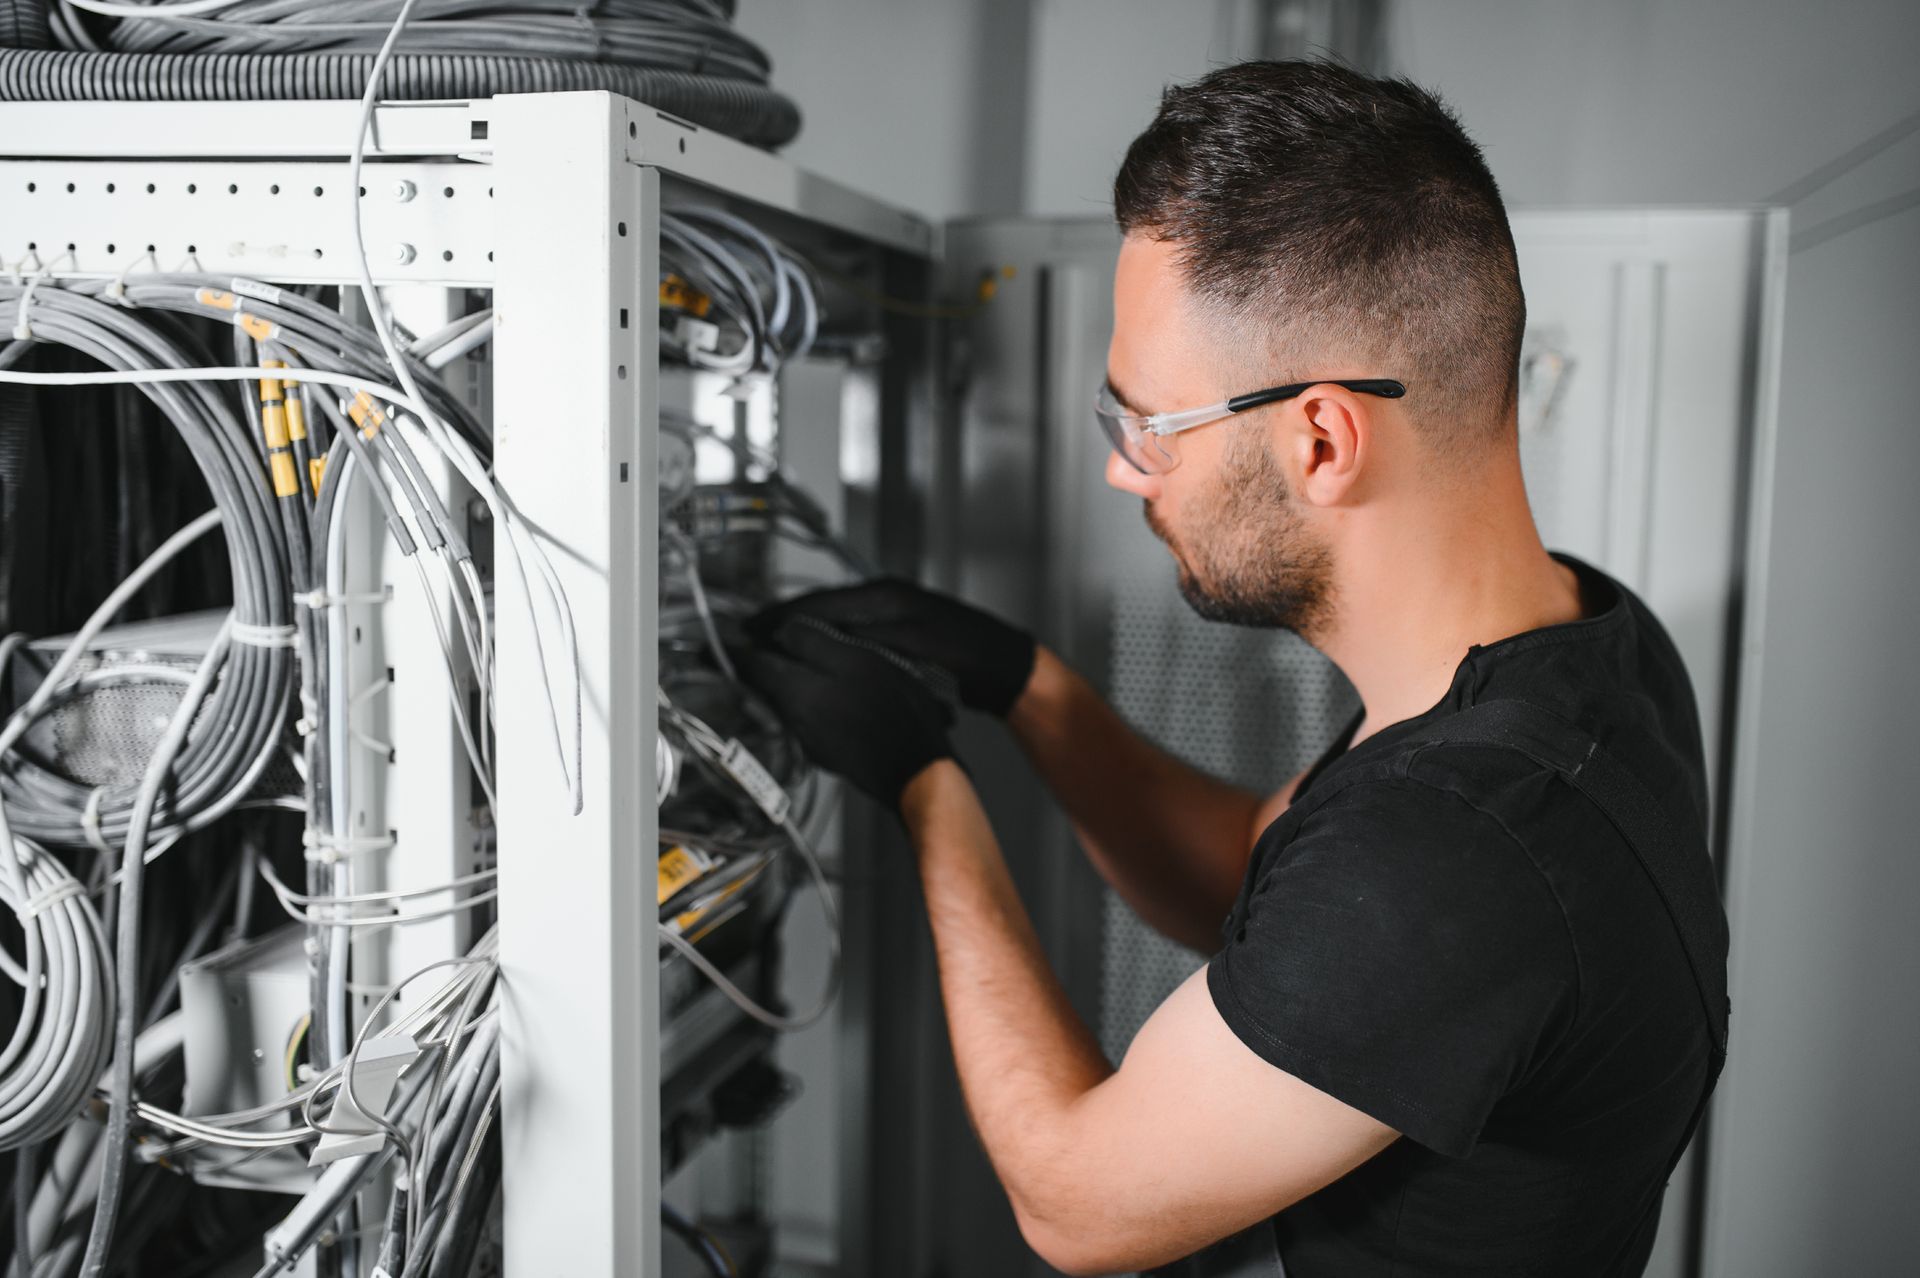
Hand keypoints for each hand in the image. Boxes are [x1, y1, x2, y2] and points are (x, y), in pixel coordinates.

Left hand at [737, 613, 955, 807]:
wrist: (915, 769)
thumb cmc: (893, 711)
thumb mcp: (857, 659)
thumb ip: (813, 641)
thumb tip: (782, 630)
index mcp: (795, 690)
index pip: (749, 664)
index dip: (732, 648)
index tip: (714, 643)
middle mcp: (794, 718)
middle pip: (763, 685)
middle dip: (753, 666)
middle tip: (744, 650)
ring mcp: (809, 739)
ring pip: (784, 703)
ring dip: (779, 684)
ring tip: (784, 666)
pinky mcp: (827, 753)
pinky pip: (804, 720)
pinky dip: (803, 703)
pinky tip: (822, 696)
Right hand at [746, 578, 1036, 716]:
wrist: (1002, 665)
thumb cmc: (964, 654)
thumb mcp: (909, 647)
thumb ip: (862, 640)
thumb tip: (817, 637)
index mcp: (882, 595)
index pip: (818, 602)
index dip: (781, 618)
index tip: (752, 629)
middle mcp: (883, 596)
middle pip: (820, 607)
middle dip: (784, 623)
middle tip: (751, 638)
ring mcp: (890, 613)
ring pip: (833, 620)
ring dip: (803, 633)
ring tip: (773, 649)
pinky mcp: (897, 631)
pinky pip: (849, 633)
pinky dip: (825, 642)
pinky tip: (814, 658)